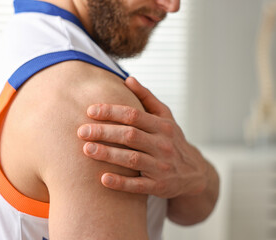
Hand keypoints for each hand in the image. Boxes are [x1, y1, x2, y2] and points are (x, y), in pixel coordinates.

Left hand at [77, 77, 209, 198]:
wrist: (194, 173)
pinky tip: (103, 178)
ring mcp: (162, 167)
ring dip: (108, 154)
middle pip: (130, 135)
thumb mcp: (166, 117)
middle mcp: (163, 145)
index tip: (90, 111)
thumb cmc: (173, 141)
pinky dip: (121, 182)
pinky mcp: (159, 186)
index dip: (111, 111)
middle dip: (104, 132)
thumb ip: (147, 98)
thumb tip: (128, 79)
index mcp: (162, 126)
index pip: (134, 115)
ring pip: (132, 159)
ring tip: (86, 150)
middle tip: (81, 131)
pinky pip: (138, 185)